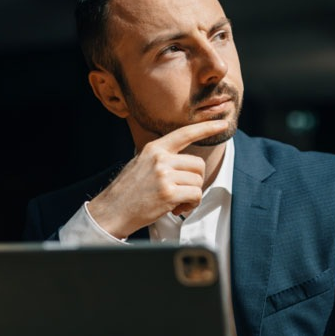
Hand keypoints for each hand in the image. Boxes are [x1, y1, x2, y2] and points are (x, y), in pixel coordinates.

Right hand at [86, 119, 230, 237]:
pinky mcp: (168, 193)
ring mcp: (164, 175)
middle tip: (181, 192)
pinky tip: (176, 208)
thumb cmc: (128, 191)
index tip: (223, 124)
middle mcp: (160, 158)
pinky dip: (190, 205)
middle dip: (195, 180)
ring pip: (198, 182)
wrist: (112, 211)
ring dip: (191, 195)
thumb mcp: (141, 164)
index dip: (206, 128)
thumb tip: (184, 160)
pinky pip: (195, 195)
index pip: (184, 133)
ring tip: (174, 201)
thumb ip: (162, 158)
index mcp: (154, 149)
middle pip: (198, 164)